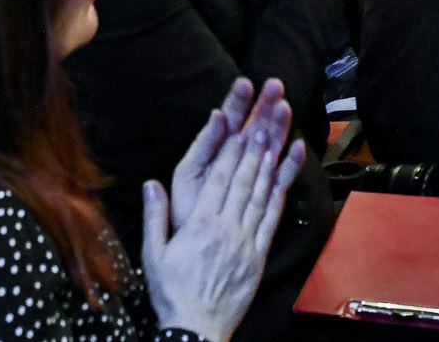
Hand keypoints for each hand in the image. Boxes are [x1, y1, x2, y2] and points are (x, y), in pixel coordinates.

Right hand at [144, 102, 303, 341]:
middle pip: (244, 179)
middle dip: (255, 145)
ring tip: (277, 134)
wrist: (196, 329)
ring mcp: (246, 241)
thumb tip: (151, 183)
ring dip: (270, 161)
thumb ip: (154, 216)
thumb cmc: (171, 291)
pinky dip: (281, 192)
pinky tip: (287, 173)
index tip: (241, 124)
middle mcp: (226, 228)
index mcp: (199, 224)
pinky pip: (273, 218)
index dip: (232, 150)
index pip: (220, 178)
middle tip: (265, 118)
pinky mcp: (259, 255)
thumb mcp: (153, 254)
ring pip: (261, 193)